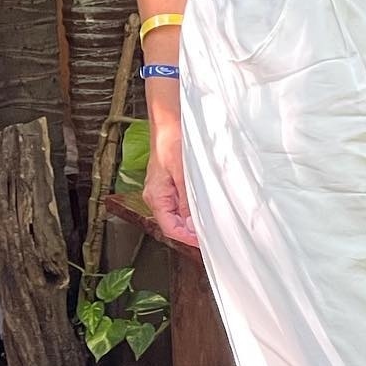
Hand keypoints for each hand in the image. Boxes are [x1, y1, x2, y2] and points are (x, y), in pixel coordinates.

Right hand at [144, 125, 199, 247]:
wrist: (168, 122)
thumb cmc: (171, 142)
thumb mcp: (183, 174)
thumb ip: (187, 201)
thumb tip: (191, 225)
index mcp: (156, 197)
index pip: (169, 228)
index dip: (187, 239)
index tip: (203, 242)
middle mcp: (156, 196)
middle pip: (173, 224)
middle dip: (190, 232)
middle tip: (210, 234)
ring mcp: (162, 191)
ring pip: (177, 214)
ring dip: (192, 220)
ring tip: (209, 222)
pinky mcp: (169, 184)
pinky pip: (179, 203)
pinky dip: (191, 208)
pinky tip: (203, 206)